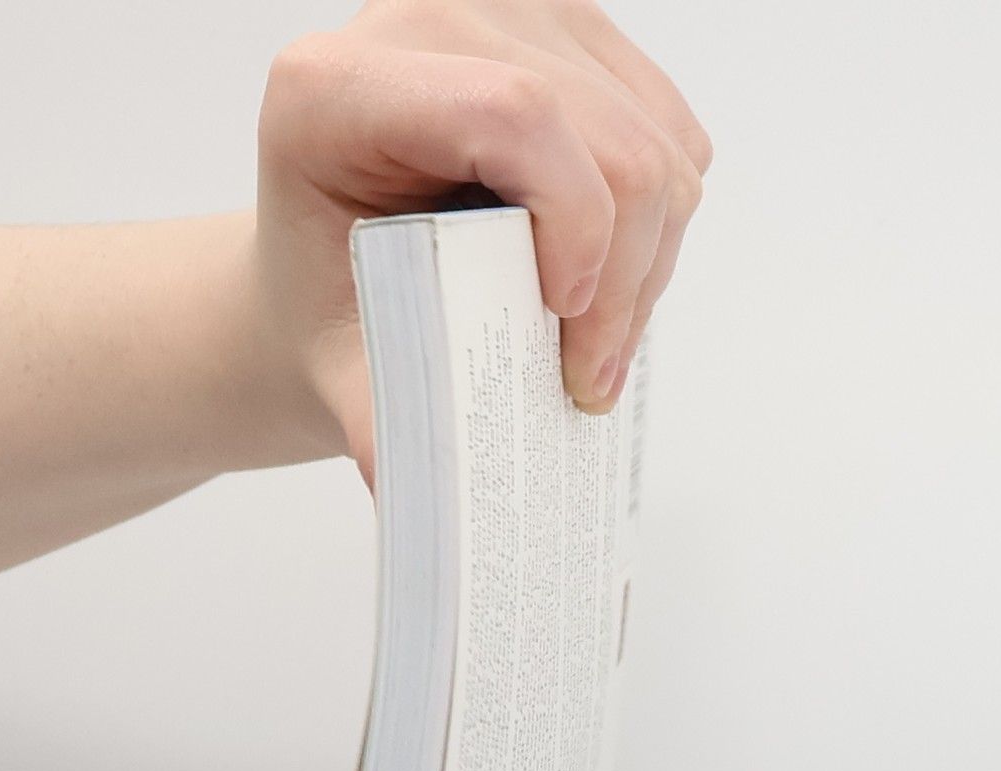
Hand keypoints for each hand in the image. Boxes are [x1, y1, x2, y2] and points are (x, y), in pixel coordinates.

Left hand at [251, 0, 710, 475]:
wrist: (330, 270)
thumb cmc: (330, 307)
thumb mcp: (338, 366)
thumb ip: (381, 416)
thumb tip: (426, 492)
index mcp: (342, 89)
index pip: (512, 115)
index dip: (572, 221)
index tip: (565, 322)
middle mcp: (427, 20)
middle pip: (605, 133)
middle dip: (623, 274)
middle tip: (588, 377)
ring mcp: (511, 13)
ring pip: (653, 138)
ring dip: (647, 263)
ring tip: (591, 344)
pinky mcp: (572, 35)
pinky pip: (670, 132)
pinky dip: (658, 225)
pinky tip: (603, 279)